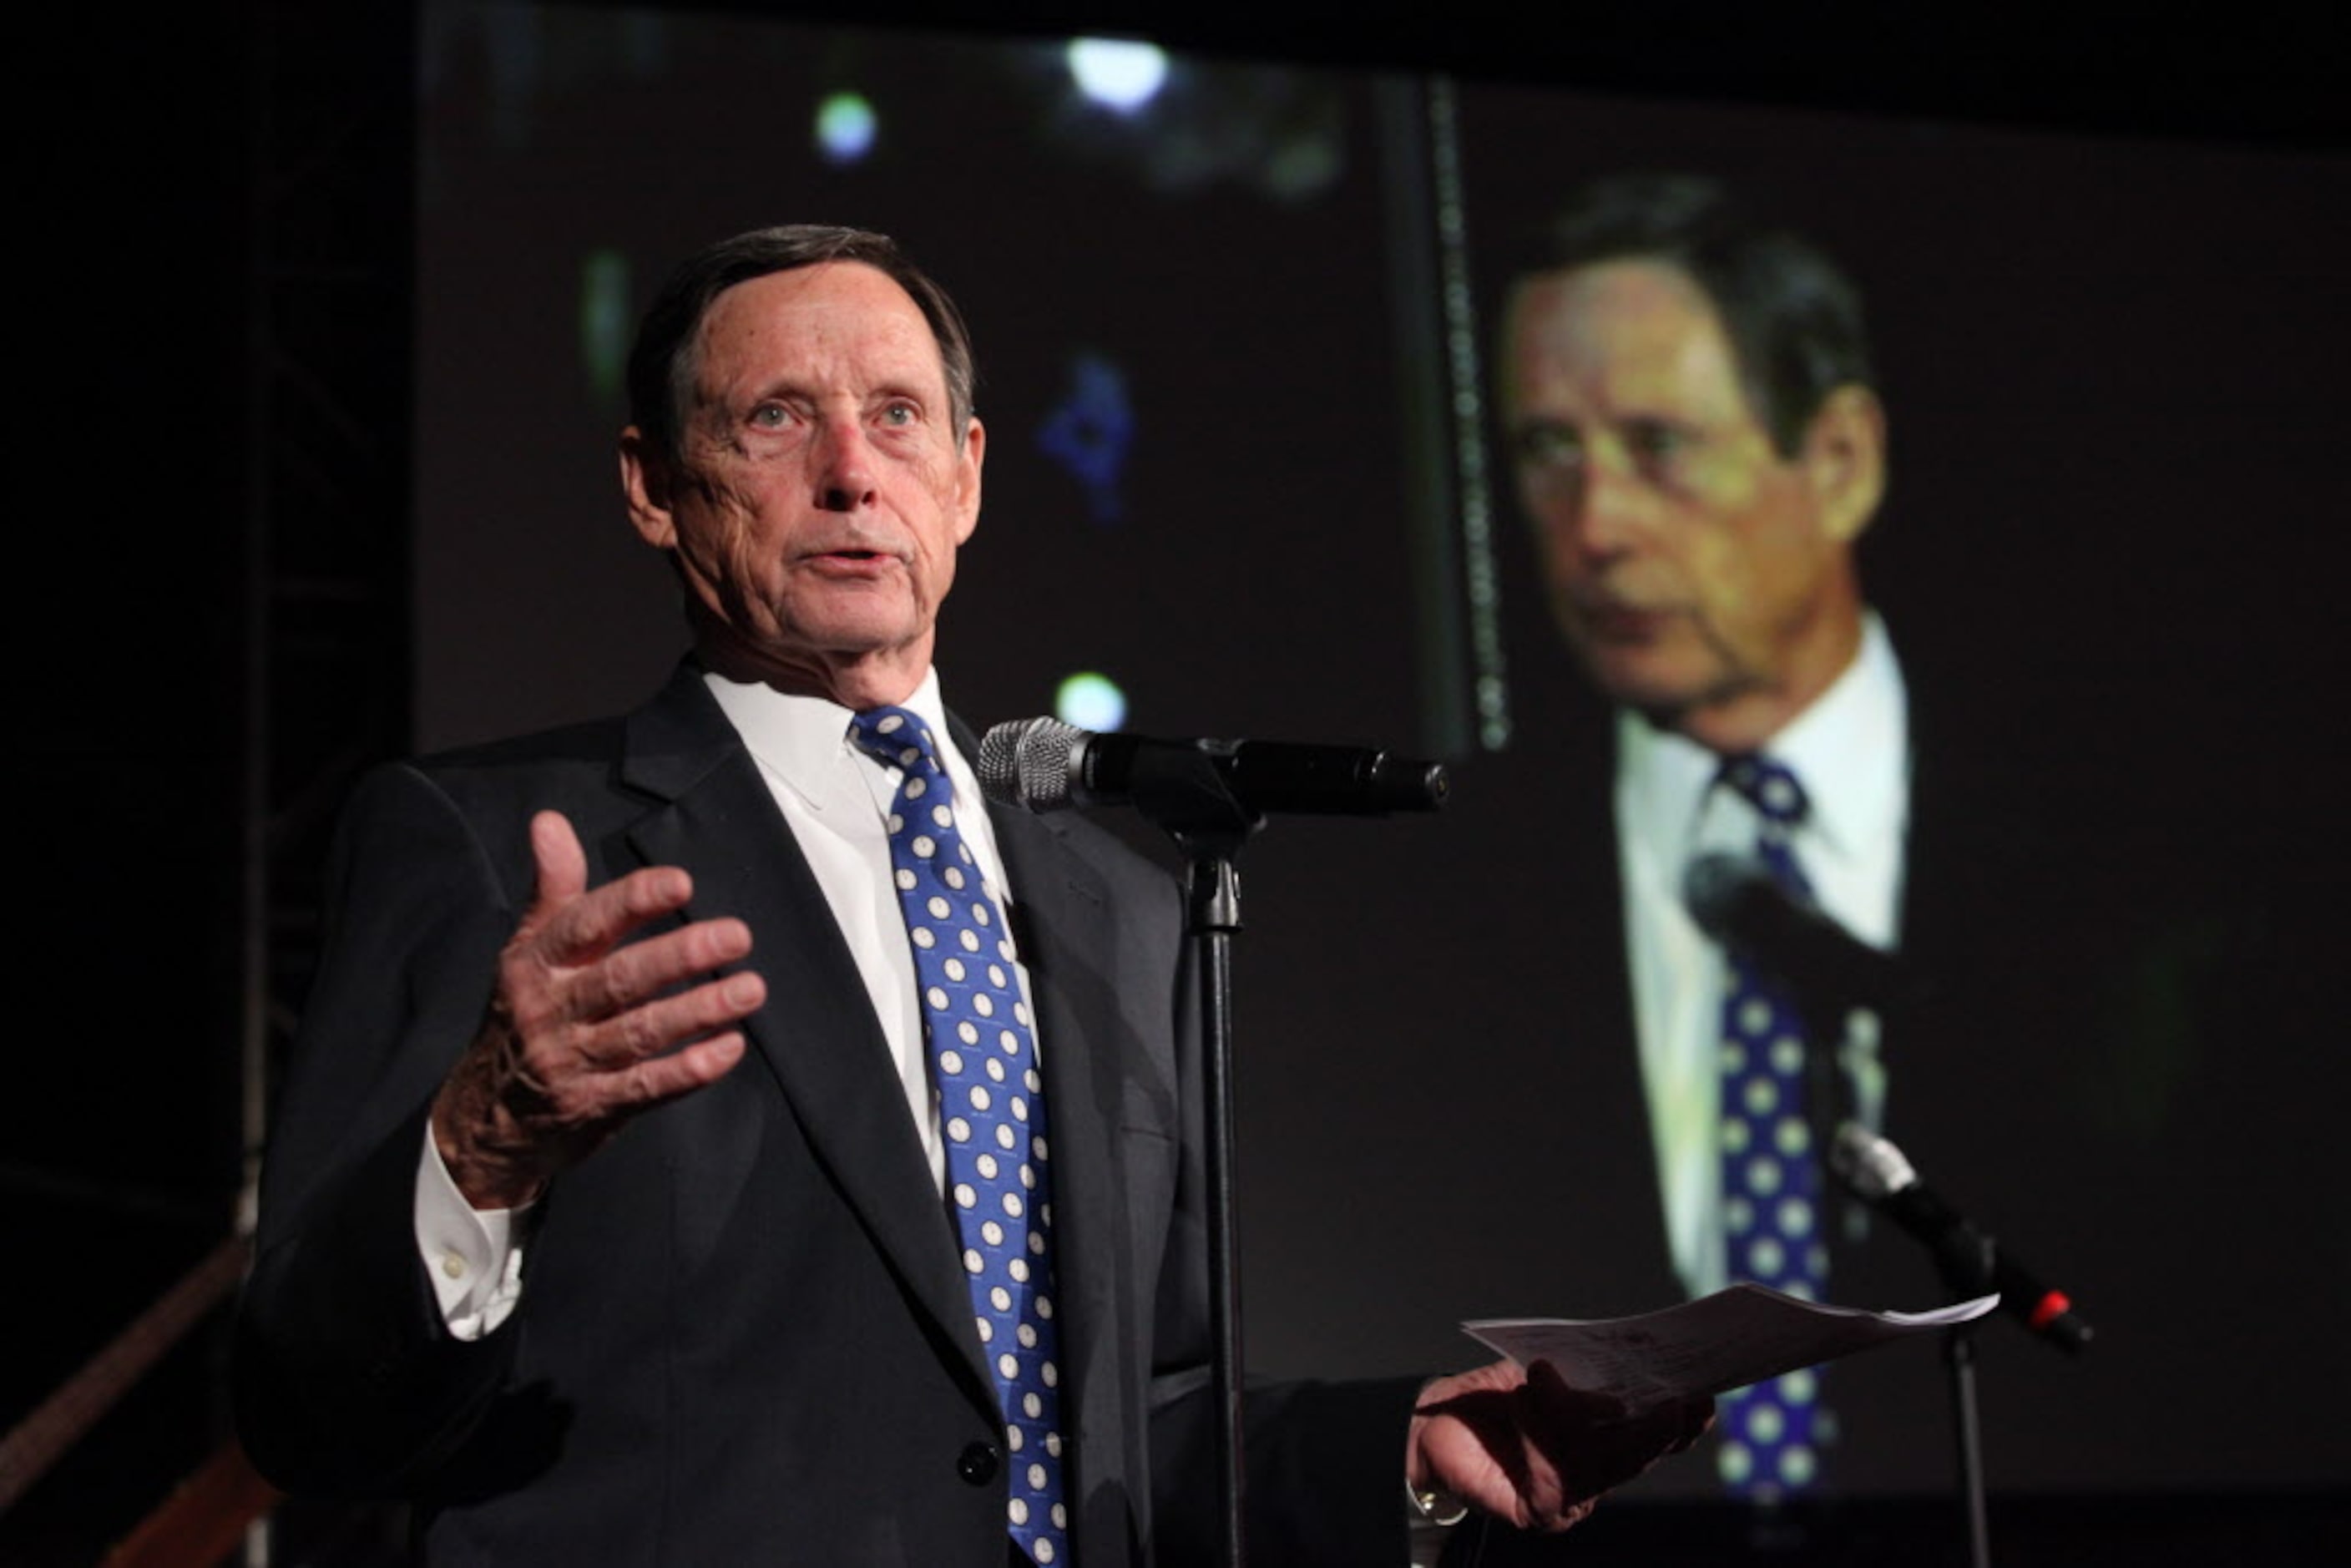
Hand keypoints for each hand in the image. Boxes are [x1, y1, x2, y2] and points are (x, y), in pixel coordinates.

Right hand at [431, 811, 765, 1208]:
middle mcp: (551, 1010)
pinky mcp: (592, 1107)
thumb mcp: (526, 951)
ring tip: (750, 989)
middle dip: (680, 955)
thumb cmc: (522, 1017)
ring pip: (639, 1032)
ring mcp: (570, 1062)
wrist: (483, 1118)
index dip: (632, 901)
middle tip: (737, 935)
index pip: (585, 924)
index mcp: (537, 964)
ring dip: (698, 1011)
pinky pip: (645, 1088)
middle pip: (619, 978)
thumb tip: (549, 821)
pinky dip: (688, 1070)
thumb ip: (553, 888)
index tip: (681, 882)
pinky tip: (729, 1049)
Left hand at [1405, 1359, 1711, 1532]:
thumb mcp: (1545, 1376)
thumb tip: (1619, 1399)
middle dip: (1655, 1432)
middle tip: (1671, 1403)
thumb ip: (1584, 1385)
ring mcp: (1567, 1500)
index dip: (1681, 1424)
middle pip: (1635, 1459)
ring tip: (1542, 1377)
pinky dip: (1536, 1434)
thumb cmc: (1495, 1398)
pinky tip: (1520, 1402)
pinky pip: (1550, 1479)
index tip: (1703, 1397)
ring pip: (1595, 1467)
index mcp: (1605, 1442)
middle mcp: (1593, 1476)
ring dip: (1570, 1417)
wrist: (1434, 1421)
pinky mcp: (1535, 1512)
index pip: (1653, 1438)